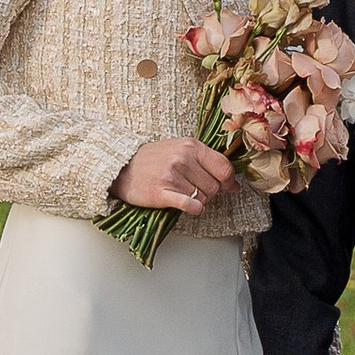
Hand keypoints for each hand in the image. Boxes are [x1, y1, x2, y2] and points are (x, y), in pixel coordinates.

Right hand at [112, 137, 235, 217]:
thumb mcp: (181, 149)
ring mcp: (171, 176)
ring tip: (182, 192)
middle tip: (195, 189)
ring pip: (203, 198)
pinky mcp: (161, 193)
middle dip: (209, 192)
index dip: (229, 181)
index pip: (224, 168)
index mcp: (190, 146)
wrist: (121, 167)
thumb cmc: (153, 159)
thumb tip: (233, 183)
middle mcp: (182, 159)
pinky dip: (194, 208)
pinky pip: (190, 205)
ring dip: (197, 200)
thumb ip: (207, 162)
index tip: (227, 186)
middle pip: (215, 186)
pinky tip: (187, 204)